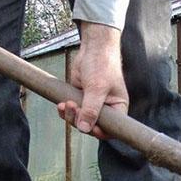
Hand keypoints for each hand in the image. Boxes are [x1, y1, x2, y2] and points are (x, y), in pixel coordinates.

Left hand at [57, 22, 128, 138]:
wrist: (93, 48)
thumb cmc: (103, 65)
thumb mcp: (97, 88)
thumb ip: (91, 110)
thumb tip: (85, 129)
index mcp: (118, 109)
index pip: (110, 130)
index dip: (99, 132)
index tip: (88, 127)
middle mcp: (106, 109)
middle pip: (92, 126)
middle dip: (80, 121)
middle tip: (74, 108)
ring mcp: (93, 105)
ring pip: (80, 120)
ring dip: (71, 116)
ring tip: (66, 104)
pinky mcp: (81, 99)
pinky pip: (73, 112)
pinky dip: (66, 110)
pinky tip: (61, 104)